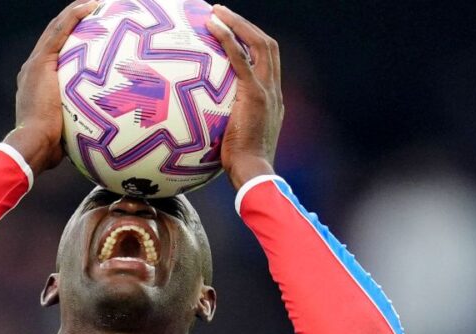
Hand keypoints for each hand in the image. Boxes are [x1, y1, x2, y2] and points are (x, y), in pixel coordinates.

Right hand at [4, 0, 98, 175]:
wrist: (32, 145)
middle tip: (96, 9)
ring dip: (76, 12)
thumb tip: (100, 138)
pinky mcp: (41, 63)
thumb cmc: (49, 149)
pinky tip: (91, 6)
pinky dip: (74, 17)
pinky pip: (60, 32)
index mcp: (37, 84)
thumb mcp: (66, 135)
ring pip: (57, 29)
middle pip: (56, 37)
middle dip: (74, 21)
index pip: (56, 55)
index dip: (71, 40)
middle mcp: (33, 70)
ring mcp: (35, 65)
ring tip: (96, 2)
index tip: (89, 33)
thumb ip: (79, 126)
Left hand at [207, 5, 283, 189]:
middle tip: (222, 14)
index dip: (253, 45)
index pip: (268, 64)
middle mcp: (274, 91)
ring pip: (259, 44)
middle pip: (268, 46)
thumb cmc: (241, 168)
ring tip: (216, 11)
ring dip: (238, 23)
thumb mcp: (235, 144)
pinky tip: (211, 25)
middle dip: (247, 26)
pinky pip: (240, 57)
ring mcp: (266, 91)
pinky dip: (228, 37)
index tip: (234, 35)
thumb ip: (227, 129)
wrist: (254, 175)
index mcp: (272, 101)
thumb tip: (201, 130)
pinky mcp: (253, 94)